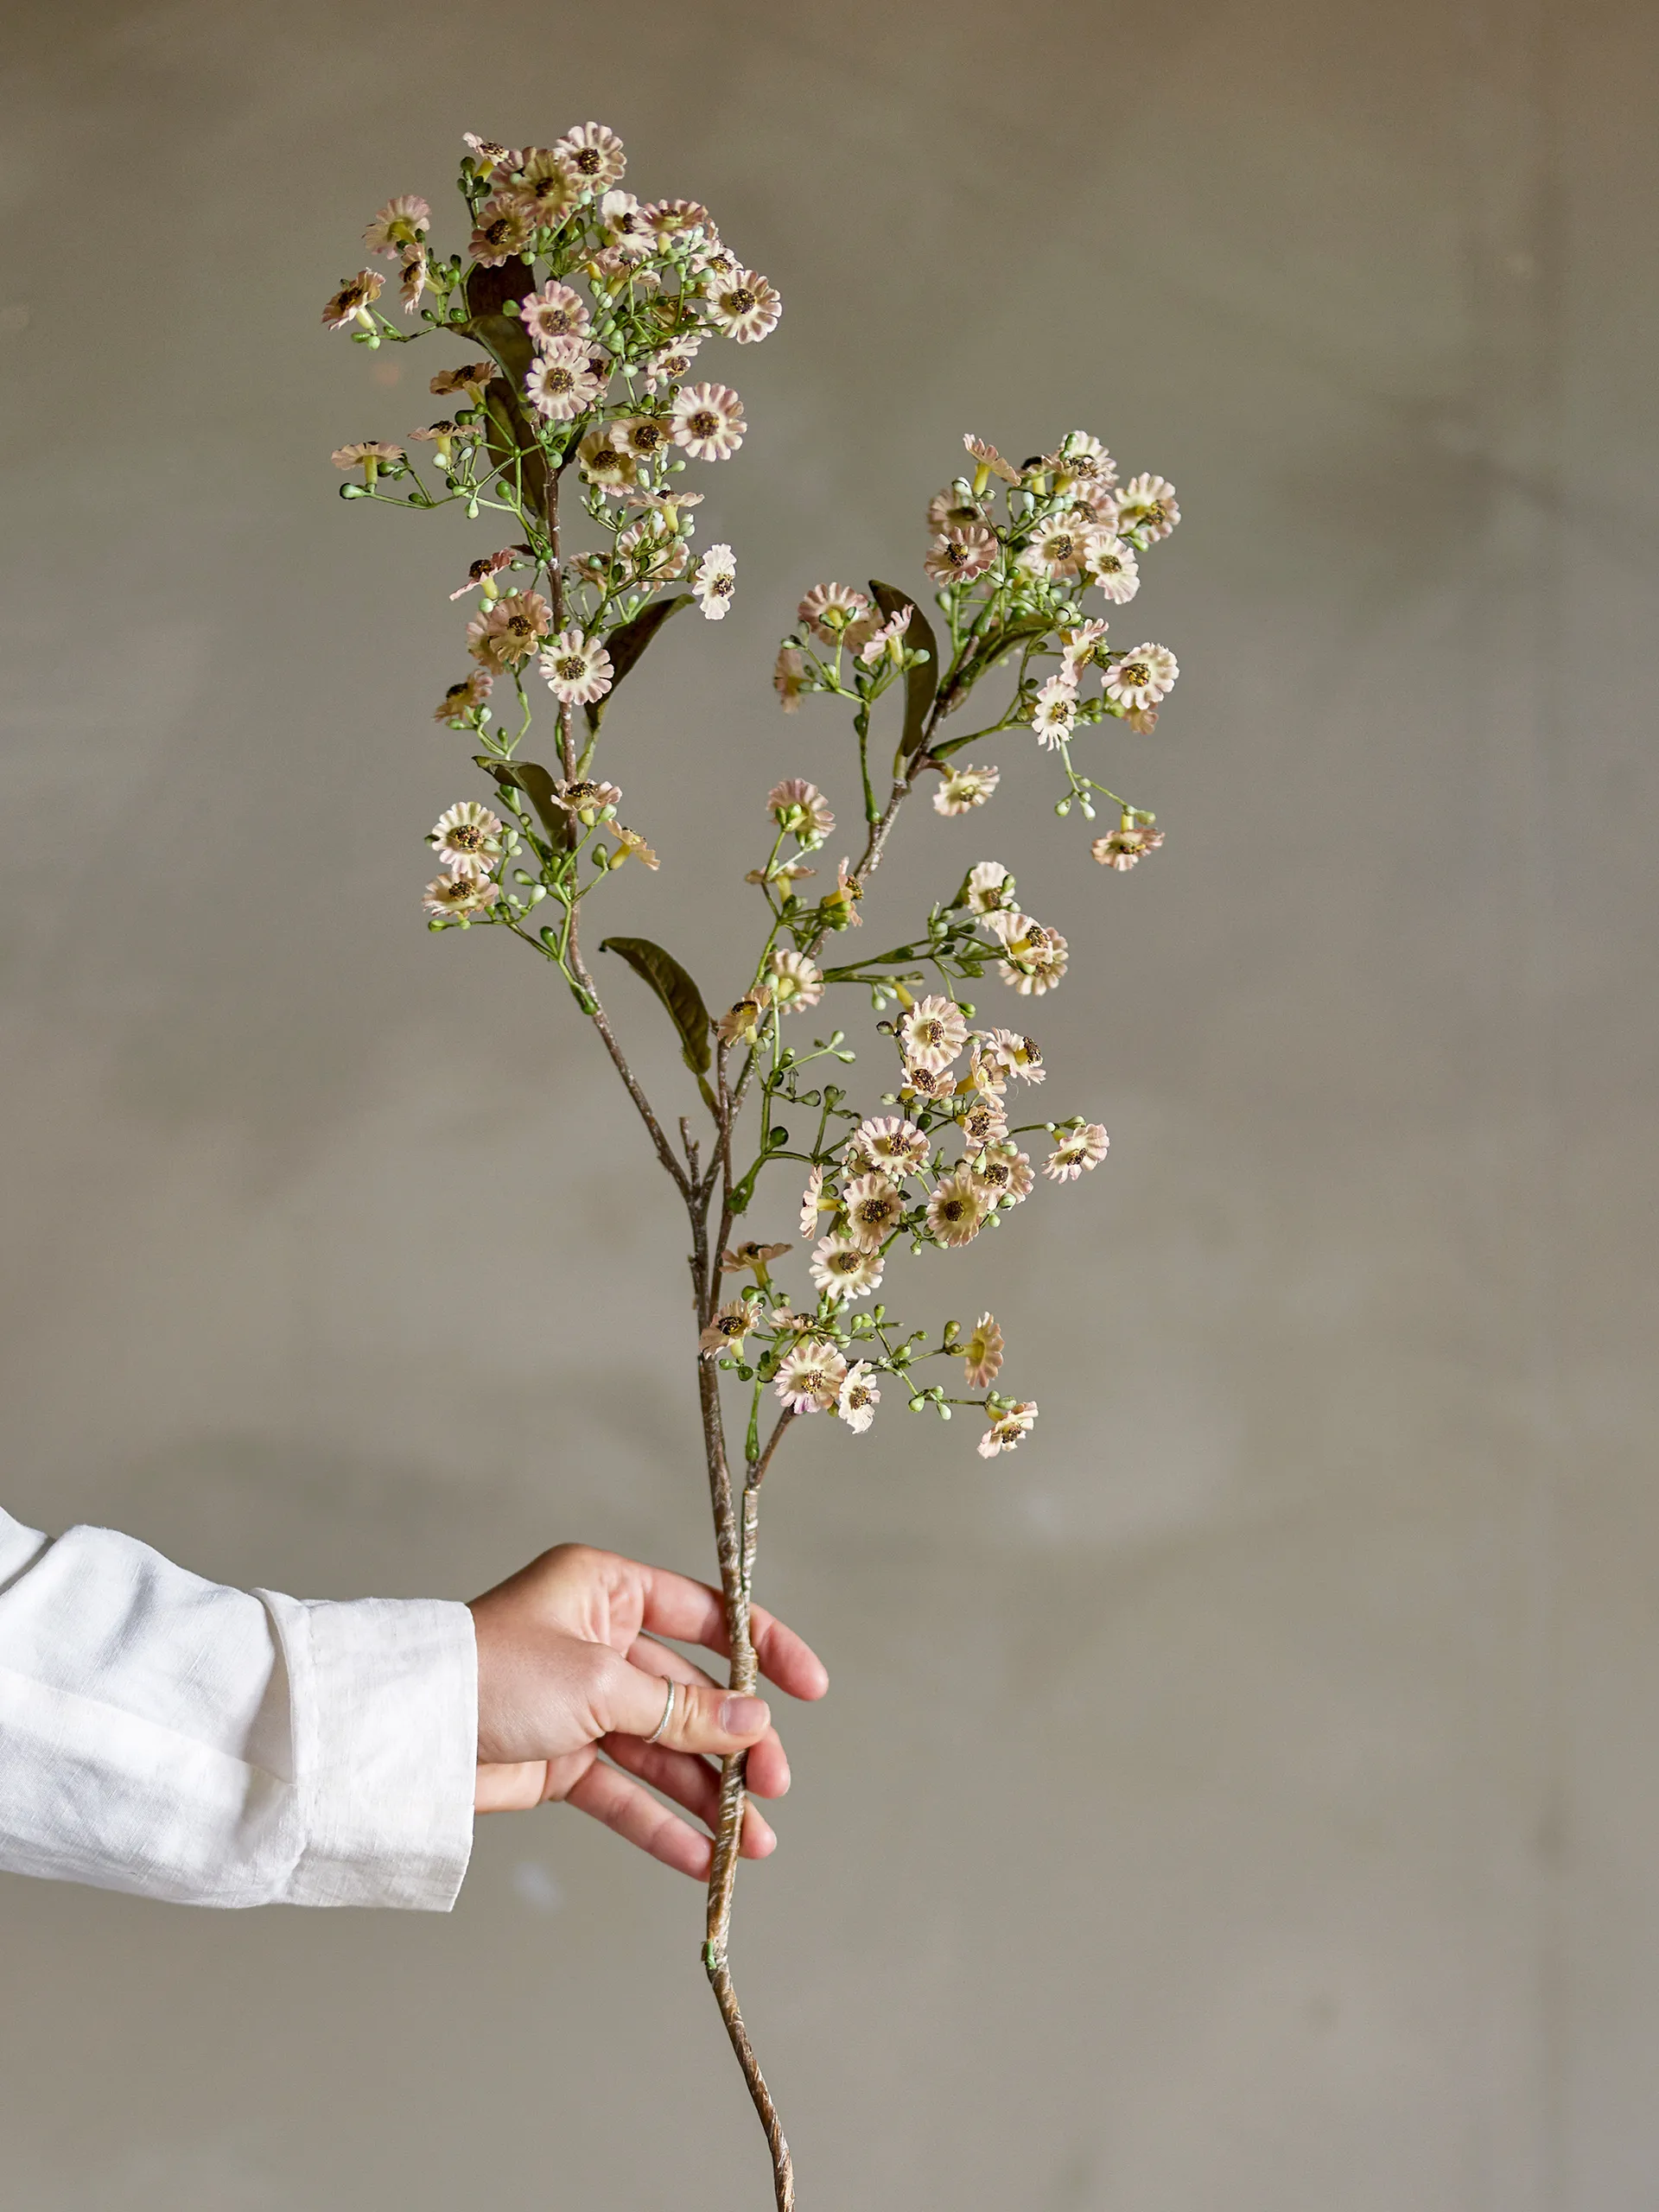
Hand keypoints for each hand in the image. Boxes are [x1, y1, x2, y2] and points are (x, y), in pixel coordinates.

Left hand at [468, 1543, 828, 1877]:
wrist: (406, 1736)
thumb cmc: (495, 1674)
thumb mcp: (601, 1683)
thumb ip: (683, 1709)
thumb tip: (756, 1723)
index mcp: (609, 1591)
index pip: (708, 1614)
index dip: (763, 1650)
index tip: (811, 1689)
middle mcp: (601, 1641)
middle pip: (692, 1692)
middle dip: (736, 1743)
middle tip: (772, 1788)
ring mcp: (583, 1703)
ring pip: (664, 1750)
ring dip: (707, 1795)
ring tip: (753, 1845)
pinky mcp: (562, 1759)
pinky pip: (626, 1792)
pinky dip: (661, 1824)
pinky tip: (702, 1859)